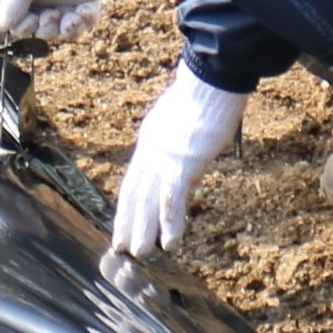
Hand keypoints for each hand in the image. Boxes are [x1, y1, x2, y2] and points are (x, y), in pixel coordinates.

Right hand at [0, 0, 114, 40]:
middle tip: (52, 15)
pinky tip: (85, 10)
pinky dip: (86, 20)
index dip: (24, 26)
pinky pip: (87, 21)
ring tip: (72, 18)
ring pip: (65, 29)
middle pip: (42, 29)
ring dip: (68, 29)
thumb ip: (11, 6)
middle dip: (47, 28)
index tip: (31, 19)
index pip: (20, 20)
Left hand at [111, 65, 248, 256]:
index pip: (136, 176)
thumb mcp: (185, 118)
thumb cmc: (206, 93)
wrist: (211, 78)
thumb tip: (187, 160)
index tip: (123, 220)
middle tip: (121, 247)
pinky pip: (172, 199)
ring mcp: (165, 157)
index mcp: (151, 138)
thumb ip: (180, 140)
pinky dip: (170, 223)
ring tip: (137, 254)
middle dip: (128, 221)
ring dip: (143, 229)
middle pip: (135, 191)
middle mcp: (151, 150)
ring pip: (148, 200)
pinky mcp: (183, 163)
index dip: (128, 202)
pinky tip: (169, 244)